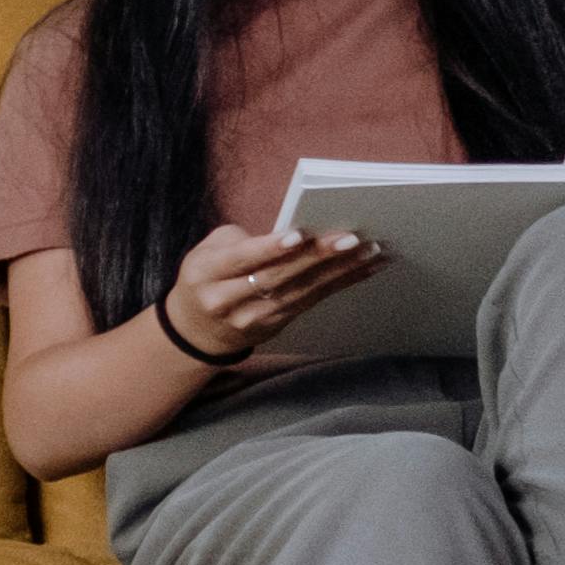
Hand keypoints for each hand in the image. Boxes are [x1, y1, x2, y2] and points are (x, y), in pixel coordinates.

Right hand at [163, 220, 387, 362]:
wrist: (196, 330)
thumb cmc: (206, 276)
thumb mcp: (207, 252)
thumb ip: (242, 241)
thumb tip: (296, 234)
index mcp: (206, 274)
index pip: (241, 260)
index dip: (270, 248)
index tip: (299, 235)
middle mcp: (228, 300)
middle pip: (277, 277)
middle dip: (317, 257)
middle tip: (351, 238)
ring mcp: (254, 318)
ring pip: (301, 292)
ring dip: (339, 271)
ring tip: (369, 251)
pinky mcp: (276, 325)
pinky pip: (312, 302)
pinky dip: (340, 283)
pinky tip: (364, 268)